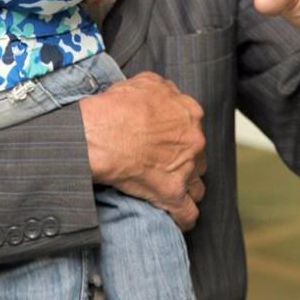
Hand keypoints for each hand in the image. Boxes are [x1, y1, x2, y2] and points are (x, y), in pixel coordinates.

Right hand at [79, 72, 205, 230]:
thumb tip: (167, 94)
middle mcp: (193, 141)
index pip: (192, 127)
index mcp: (189, 113)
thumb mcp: (144, 82)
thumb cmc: (117, 107)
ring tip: (169, 188)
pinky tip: (174, 216)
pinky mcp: (172, 195)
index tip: (166, 140)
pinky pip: (188, 214)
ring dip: (187, 188)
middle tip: (164, 163)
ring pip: (198, 186)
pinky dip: (182, 217)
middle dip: (185, 161)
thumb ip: (164, 89)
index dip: (179, 135)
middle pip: (198, 156)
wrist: (101, 133)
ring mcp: (186, 169)